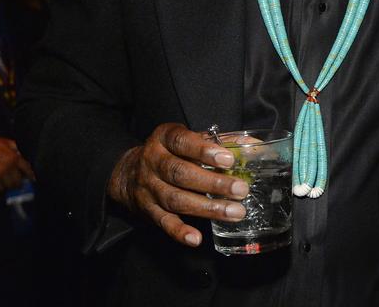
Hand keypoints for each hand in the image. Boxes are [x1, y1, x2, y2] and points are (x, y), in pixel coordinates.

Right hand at [0, 136, 34, 191]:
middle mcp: (10, 165)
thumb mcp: (5, 141)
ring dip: (8, 186)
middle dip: (18, 183)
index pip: (26, 167)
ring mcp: (1, 173)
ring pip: (9, 185)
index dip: (30, 174)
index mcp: (14, 156)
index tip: (32, 179)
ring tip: (7, 185)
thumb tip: (21, 154)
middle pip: (18, 180)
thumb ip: (15, 148)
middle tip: (17, 185)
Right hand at [107, 123, 248, 247]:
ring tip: (234, 212)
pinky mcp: (148, 210)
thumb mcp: (185, 139)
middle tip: (240, 190)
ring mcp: (148, 187)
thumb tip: (251, 143)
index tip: (229, 159)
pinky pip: (163, 222)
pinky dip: (179, 231)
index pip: (182, 142)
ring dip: (206, 208)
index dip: (204, 151)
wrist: (127, 173)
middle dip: (213, 183)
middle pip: (181, 173)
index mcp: (164, 139)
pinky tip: (196, 238)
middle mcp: (153, 162)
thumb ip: (216, 141)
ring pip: (176, 199)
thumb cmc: (168, 153)